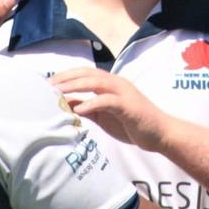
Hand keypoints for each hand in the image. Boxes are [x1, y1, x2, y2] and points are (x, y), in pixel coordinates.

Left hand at [49, 67, 166, 148]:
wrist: (160, 134)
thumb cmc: (132, 124)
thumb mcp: (105, 116)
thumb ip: (88, 108)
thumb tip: (68, 104)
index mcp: (111, 84)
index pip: (85, 74)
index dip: (67, 76)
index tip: (49, 83)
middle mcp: (117, 84)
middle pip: (88, 73)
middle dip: (66, 77)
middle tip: (48, 85)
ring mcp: (124, 93)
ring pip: (96, 82)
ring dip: (75, 85)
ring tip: (58, 92)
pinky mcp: (129, 106)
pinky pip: (107, 101)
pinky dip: (92, 103)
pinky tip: (78, 109)